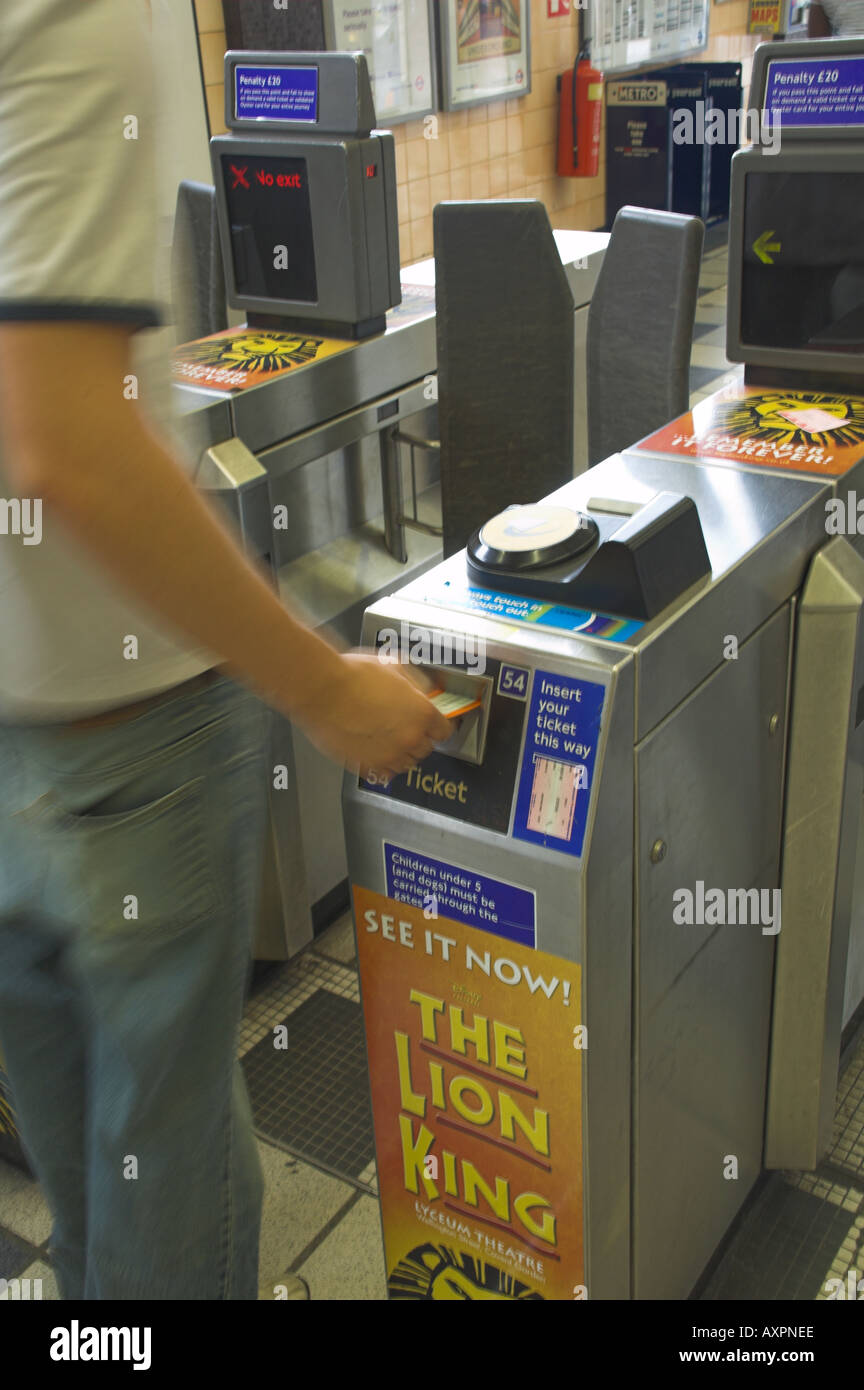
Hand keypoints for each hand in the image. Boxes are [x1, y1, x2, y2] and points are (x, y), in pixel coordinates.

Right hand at [294, 651, 450, 778]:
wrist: (321, 689)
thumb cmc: (352, 675)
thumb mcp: (393, 665)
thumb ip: (414, 682)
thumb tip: (423, 690)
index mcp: (421, 713)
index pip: (445, 730)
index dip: (438, 726)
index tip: (434, 725)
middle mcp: (408, 738)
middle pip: (426, 749)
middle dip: (418, 738)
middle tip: (405, 728)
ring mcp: (388, 755)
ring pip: (406, 764)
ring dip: (401, 753)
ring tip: (388, 740)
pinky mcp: (365, 765)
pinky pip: (383, 773)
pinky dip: (382, 765)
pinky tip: (375, 751)